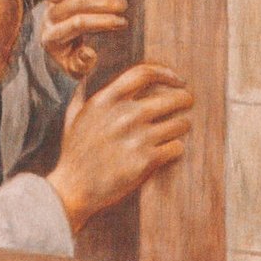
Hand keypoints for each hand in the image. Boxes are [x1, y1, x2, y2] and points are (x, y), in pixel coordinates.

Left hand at [42, 0, 129, 79]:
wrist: (55, 46)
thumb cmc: (70, 60)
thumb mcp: (74, 71)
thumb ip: (81, 65)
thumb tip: (89, 52)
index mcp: (52, 38)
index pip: (78, 23)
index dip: (101, 21)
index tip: (122, 22)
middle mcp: (49, 16)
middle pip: (74, 2)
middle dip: (101, 2)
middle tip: (124, 5)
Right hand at [49, 63, 194, 225]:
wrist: (75, 188)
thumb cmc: (74, 153)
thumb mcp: (73, 116)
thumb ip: (82, 94)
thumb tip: (84, 79)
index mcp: (107, 99)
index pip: (144, 73)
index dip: (166, 73)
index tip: (176, 79)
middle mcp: (125, 115)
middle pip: (169, 98)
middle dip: (183, 99)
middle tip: (187, 102)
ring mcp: (137, 138)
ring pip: (178, 124)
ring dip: (182, 125)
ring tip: (182, 126)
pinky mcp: (146, 161)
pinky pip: (175, 148)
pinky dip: (177, 148)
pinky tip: (173, 149)